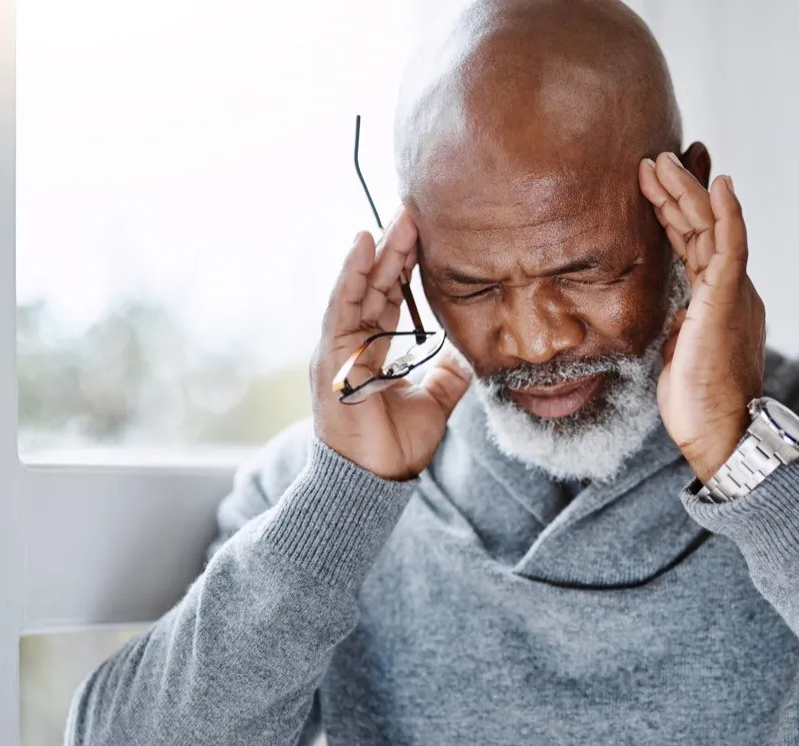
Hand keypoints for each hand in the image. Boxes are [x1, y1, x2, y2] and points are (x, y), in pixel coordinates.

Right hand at [311, 208, 470, 480]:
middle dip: (396, 247)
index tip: (426, 233)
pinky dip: (351, 273)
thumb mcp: (434, 402)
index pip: (391, 296)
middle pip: (376, 284)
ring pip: (359, 287)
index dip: (407, 264)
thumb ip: (447, 375)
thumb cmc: (394, 447)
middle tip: (415, 211)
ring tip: (396, 218)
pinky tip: (363, 244)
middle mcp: (353, 342)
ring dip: (377, 251)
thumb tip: (468, 355)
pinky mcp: (330, 355)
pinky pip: (341, 305)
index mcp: (375, 350)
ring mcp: (339, 347)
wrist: (375, 481)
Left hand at [638, 153, 765, 482]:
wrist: (720, 432)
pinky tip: (718, 184)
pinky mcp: (728, 300)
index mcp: (715, 300)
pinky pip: (731, 247)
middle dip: (676, 193)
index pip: (693, 246)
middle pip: (701, 228)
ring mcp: (732, 292)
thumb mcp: (678, 352)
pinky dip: (727, 213)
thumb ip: (679, 325)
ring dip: (687, 192)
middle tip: (652, 160)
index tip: (651, 187)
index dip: (673, 215)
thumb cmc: (698, 403)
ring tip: (662, 161)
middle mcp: (729, 289)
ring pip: (712, 228)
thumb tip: (672, 316)